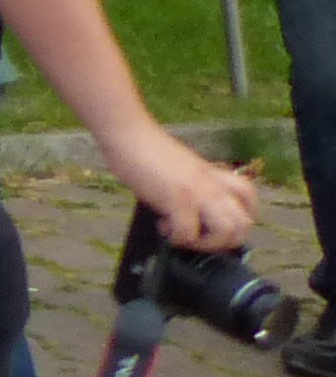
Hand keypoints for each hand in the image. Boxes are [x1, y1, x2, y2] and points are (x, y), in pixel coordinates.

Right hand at [110, 129, 259, 253]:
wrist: (128, 133)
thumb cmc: (145, 148)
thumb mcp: (180, 167)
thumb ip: (193, 185)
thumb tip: (189, 210)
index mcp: (213, 174)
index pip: (248, 196)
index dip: (241, 216)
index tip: (218, 223)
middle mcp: (212, 184)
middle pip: (243, 223)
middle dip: (223, 240)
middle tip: (199, 235)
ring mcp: (198, 192)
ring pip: (227, 231)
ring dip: (205, 243)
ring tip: (184, 235)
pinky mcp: (178, 199)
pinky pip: (188, 232)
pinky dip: (175, 237)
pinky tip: (162, 226)